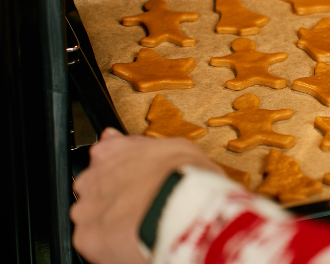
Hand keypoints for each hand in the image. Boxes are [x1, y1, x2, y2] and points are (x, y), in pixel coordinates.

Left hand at [71, 129, 220, 263]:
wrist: (186, 207)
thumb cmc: (185, 177)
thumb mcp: (172, 146)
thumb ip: (137, 145)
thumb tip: (115, 138)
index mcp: (109, 153)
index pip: (102, 162)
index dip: (122, 177)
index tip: (135, 185)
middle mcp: (91, 179)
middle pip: (96, 193)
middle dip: (114, 202)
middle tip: (140, 208)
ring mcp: (87, 209)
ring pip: (93, 220)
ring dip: (111, 225)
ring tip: (140, 228)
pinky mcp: (87, 238)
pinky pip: (96, 245)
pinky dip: (111, 247)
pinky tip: (134, 242)